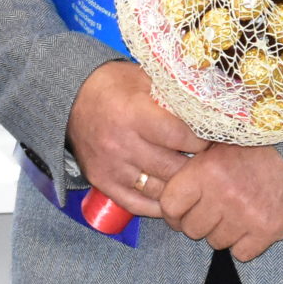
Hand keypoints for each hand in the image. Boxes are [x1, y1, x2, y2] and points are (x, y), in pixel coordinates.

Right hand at [67, 62, 206, 219]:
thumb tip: (209, 107)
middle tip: (209, 163)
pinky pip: (137, 204)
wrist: (71, 99)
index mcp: (133, 114)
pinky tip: (173, 196)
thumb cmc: (113, 86)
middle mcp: (121, 144)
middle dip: (195, 166)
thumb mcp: (144, 78)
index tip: (212, 138)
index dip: (201, 140)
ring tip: (194, 179)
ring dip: (180, 186)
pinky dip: (158, 205)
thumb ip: (173, 94)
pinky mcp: (103, 182)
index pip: (179, 137)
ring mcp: (111, 167)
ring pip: (158, 189)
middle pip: (171, 167)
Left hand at [155, 144, 282, 260]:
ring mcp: (247, 216)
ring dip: (223, 232)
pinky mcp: (269, 231)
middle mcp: (224, 195)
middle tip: (213, 209)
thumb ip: (192, 163)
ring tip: (236, 212)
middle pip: (192, 229)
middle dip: (199, 221)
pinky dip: (245, 243)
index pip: (170, 206)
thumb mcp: (219, 143)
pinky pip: (241, 254)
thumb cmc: (257, 145)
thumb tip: (159, 179)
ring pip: (216, 242)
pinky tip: (252, 224)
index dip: (173, 211)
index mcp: (206, 171)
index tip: (180, 210)